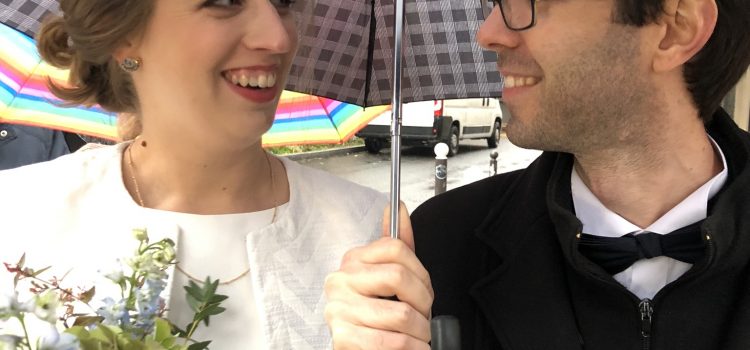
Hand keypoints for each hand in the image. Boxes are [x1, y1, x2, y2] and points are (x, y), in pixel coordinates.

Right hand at [325, 203, 433, 348]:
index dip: (422, 273)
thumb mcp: (390, 278)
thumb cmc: (379, 317)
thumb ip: (397, 244)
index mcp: (352, 261)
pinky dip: (414, 348)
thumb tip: (398, 207)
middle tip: (425, 317)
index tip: (425, 291)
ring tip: (419, 336)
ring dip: (422, 332)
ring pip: (401, 314)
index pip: (396, 248)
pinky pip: (392, 341)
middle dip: (423, 302)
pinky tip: (415, 347)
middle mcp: (340, 281)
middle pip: (398, 276)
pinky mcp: (342, 338)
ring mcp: (339, 309)